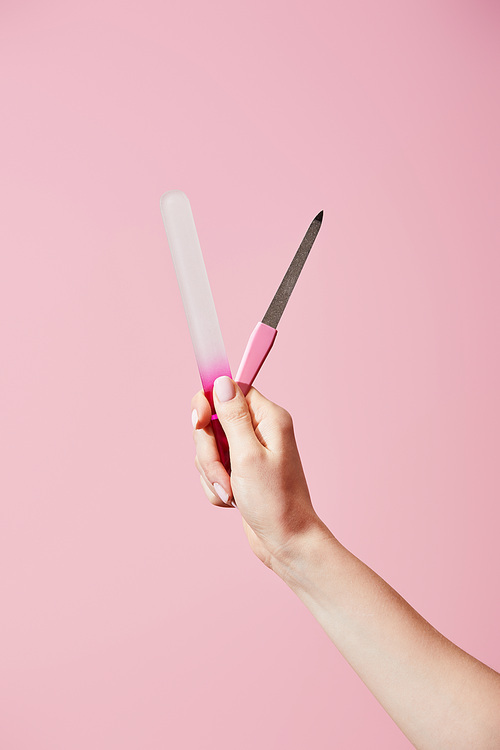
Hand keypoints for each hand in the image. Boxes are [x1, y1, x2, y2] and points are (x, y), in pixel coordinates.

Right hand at [191, 377, 325, 568]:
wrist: (286, 542)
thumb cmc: (275, 502)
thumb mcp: (248, 455)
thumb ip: (232, 417)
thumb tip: (221, 381)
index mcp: (267, 418)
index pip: (228, 390)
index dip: (208, 403)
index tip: (200, 423)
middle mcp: (259, 430)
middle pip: (212, 421)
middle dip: (208, 451)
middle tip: (223, 473)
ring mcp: (248, 452)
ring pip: (208, 448)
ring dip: (212, 473)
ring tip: (232, 492)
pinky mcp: (240, 471)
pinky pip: (212, 469)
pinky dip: (216, 486)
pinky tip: (233, 500)